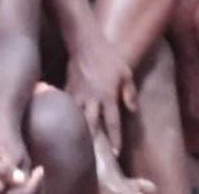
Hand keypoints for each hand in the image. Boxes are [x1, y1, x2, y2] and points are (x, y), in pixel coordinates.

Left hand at [0, 112, 35, 192]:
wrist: (8, 115)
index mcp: (14, 161)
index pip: (5, 186)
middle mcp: (25, 165)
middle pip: (18, 190)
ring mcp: (27, 166)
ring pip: (21, 188)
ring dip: (7, 193)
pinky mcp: (25, 166)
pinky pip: (21, 184)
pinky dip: (10, 189)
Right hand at [66, 36, 138, 150]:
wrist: (86, 44)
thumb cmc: (109, 58)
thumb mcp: (126, 73)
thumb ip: (129, 93)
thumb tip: (133, 110)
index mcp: (108, 96)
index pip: (113, 122)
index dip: (115, 139)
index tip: (117, 153)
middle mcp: (92, 99)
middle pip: (92, 126)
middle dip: (94, 142)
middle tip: (95, 155)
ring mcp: (77, 96)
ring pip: (77, 119)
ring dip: (80, 132)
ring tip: (79, 146)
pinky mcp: (67, 91)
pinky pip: (67, 108)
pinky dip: (67, 118)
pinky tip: (65, 127)